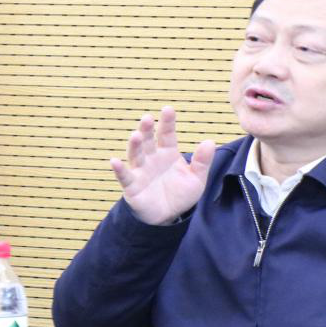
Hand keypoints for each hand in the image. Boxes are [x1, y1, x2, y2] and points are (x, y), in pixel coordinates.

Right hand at [109, 107, 214, 224]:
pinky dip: (119, 169)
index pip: (167, 134)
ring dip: (135, 145)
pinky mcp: (132, 186)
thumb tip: (210, 142)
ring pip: (136, 155)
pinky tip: (115, 161)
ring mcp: (141, 171)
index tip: (168, 109)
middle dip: (147, 130)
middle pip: (148, 141)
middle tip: (148, 118)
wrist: (169, 217)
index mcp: (168, 153)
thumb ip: (202, 162)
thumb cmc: (180, 194)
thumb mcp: (196, 179)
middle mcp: (152, 158)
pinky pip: (125, 177)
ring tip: (136, 135)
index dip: (167, 122)